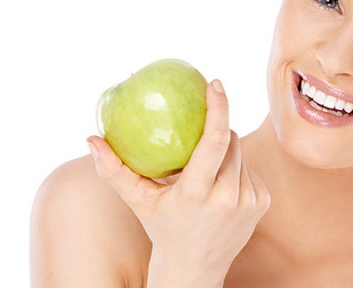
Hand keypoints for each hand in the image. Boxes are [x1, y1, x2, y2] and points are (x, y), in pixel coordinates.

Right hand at [87, 80, 269, 286]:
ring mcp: (249, 201)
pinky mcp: (262, 203)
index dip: (218, 107)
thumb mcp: (138, 201)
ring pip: (241, 154)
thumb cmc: (162, 229)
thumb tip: (90, 138)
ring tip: (206, 171)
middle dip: (217, 129)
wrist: (195, 268)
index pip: (215, 140)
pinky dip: (236, 170)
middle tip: (199, 134)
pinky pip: (251, 170)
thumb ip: (113, 171)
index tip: (214, 84)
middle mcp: (228, 198)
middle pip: (230, 141)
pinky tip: (220, 187)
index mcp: (197, 194)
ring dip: (225, 152)